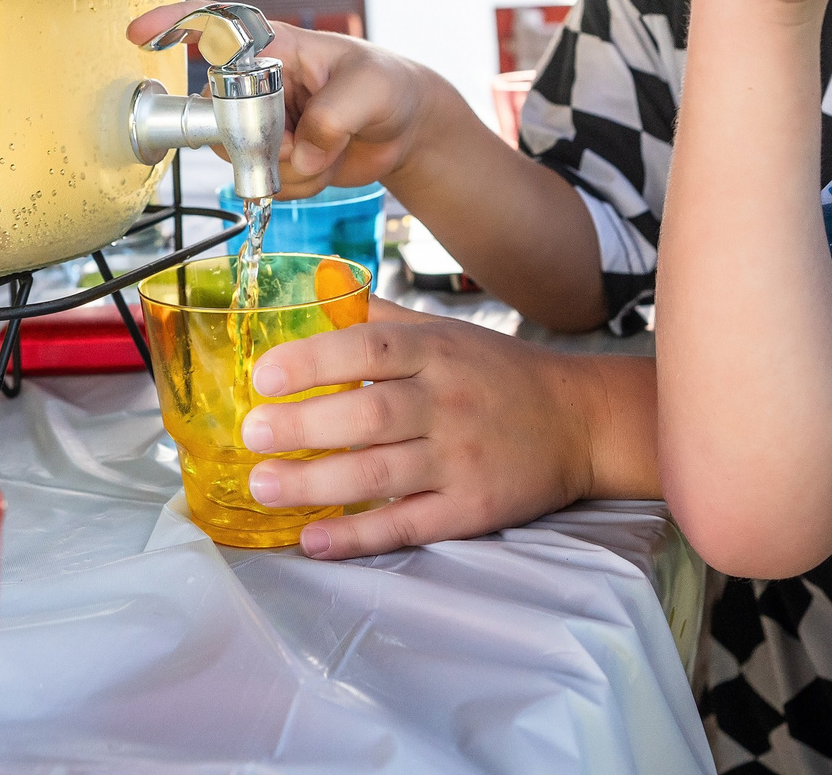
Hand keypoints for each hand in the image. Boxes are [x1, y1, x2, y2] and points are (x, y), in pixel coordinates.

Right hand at [126, 7, 446, 197]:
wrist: (407, 128)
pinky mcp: (272, 153)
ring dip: (285, 167)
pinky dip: (297, 185)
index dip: (171, 24)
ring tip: (325, 148)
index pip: (215, 27)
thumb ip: (332, 118)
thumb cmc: (389, 87)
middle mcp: (259, 81)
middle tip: (304, 140)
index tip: (137, 34)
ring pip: (239, 157)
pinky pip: (262, 181)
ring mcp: (263, 120)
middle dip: (259, 142)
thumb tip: (300, 154)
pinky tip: (323, 164)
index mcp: (276, 47)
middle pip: (219, 115)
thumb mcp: (370, 92)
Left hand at [236, 299, 653, 558]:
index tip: (264, 377)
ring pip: (378, 474)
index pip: (369, 347)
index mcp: (436, 351)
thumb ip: (383, 318)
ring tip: (264, 484)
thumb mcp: (448, 332)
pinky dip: (358, 536)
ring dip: (314, 483)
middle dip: (302, 427)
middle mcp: (447, 402)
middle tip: (252, 434)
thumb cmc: (499, 375)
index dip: (313, 361)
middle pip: (367, 415)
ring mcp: (460, 459)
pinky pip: (407, 524)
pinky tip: (314, 539)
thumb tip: (320, 291)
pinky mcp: (472, 508)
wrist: (579, 421)